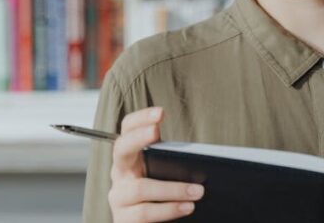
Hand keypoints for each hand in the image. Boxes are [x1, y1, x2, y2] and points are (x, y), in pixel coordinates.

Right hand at [108, 107, 204, 221]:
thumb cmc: (162, 196)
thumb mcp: (166, 174)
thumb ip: (174, 162)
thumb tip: (204, 158)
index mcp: (131, 157)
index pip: (127, 129)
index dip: (140, 118)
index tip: (160, 112)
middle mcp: (120, 174)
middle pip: (121, 149)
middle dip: (138, 137)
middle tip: (156, 130)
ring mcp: (118, 198)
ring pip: (141, 187)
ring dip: (173, 188)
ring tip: (198, 190)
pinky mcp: (123, 220)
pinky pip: (145, 213)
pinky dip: (169, 209)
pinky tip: (187, 207)